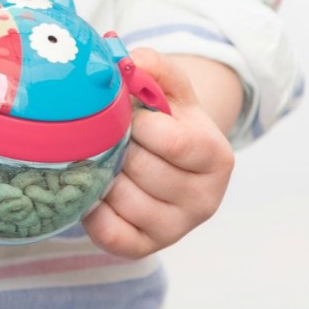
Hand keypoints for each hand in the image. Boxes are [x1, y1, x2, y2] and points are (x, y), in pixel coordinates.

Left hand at [82, 48, 234, 257]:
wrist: (166, 158)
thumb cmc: (164, 119)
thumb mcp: (168, 86)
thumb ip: (152, 65)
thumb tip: (126, 60)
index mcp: (216, 156)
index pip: (172, 141)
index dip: (138, 124)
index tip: (126, 115)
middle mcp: (205, 199)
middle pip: (143, 170)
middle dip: (116, 148)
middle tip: (106, 137)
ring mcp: (177, 228)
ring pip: (124, 201)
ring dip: (102, 176)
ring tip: (101, 160)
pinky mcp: (147, 247)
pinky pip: (110, 233)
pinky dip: (93, 211)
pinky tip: (94, 189)